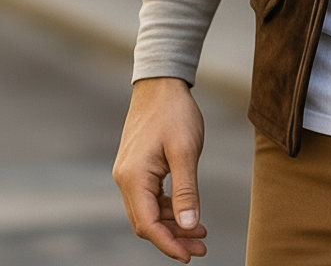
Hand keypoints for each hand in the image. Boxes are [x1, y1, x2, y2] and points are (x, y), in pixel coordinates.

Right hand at [113, 77, 207, 262]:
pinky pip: (151, 197)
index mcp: (133, 178)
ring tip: (200, 234)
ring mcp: (130, 174)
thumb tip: (190, 225)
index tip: (190, 256)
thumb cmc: (175, 112)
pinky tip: (188, 212)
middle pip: (147, 222)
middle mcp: (126, 180)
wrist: (162, 84)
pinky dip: (169, 208)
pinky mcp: (138, 168)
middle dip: (174, 238)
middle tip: (202, 248)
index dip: (168, 244)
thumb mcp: (186, 150)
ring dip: (173, 224)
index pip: (147, 224)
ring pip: (149, 211)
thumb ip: (187, 190)